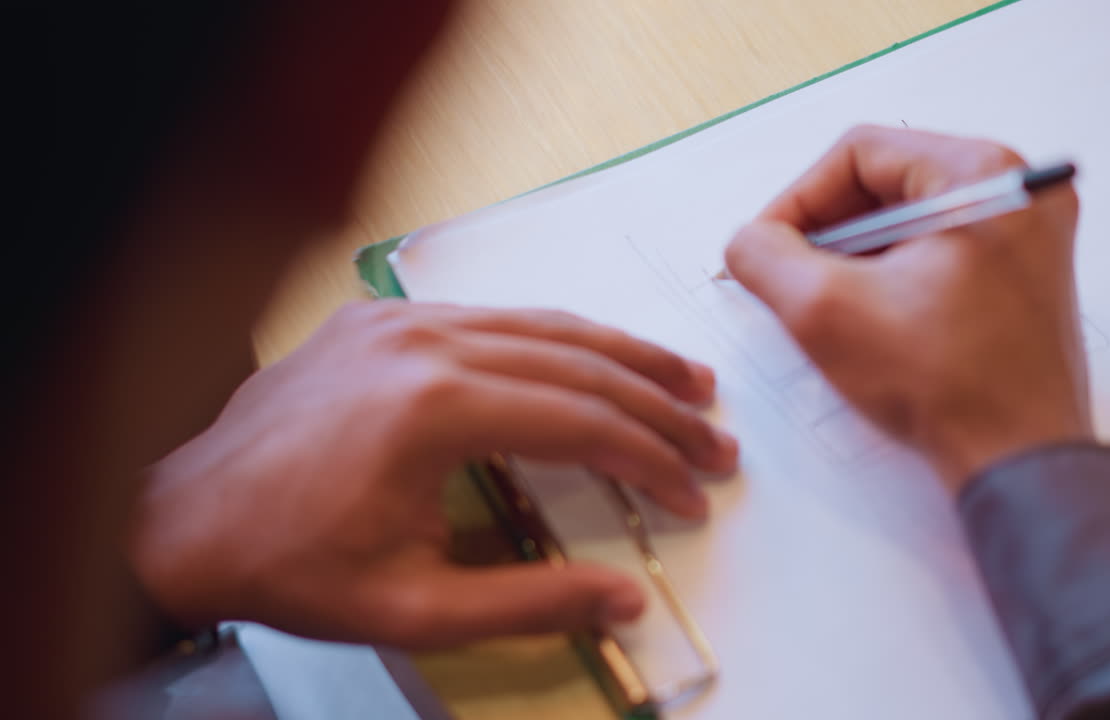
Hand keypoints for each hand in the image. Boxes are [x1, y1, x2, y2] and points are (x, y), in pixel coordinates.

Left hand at [130, 301, 736, 647]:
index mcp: (433, 408)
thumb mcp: (415, 609)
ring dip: (623, 354)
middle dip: (658, 403)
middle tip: (715, 438)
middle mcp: (425, 342)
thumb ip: (532, 601)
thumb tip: (626, 600)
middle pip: (576, 362)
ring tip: (687, 381)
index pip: (581, 421)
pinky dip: (558, 340)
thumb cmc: (292, 566)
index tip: (693, 494)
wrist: (185, 518)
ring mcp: (401, 319)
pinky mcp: (382, 316)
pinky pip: (494, 317)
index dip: (651, 460)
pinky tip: (594, 358)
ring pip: (543, 324)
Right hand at [726, 125, 1090, 491]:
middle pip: (885, 184)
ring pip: (906, 223)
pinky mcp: (1020, 277)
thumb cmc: (945, 385)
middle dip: (824, 232)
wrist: (1021, 462)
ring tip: (822, 309)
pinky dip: (889, 278)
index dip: (796, 200)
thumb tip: (747, 241)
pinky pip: (935, 253)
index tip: (766, 249)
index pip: (858, 154)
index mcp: (981, 175)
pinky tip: (865, 323)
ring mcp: (1026, 235)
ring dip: (852, 259)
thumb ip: (765, 257)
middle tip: (787, 280)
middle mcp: (1016, 191)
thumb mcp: (825, 311)